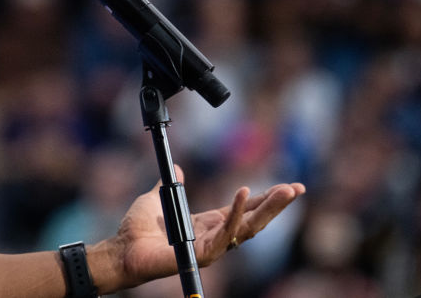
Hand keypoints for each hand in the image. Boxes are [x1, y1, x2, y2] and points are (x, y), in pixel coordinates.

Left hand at [111, 167, 304, 288]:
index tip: (285, 187)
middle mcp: (214, 235)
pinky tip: (244, 193)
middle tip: (297, 188)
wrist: (123, 248)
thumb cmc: (138, 228)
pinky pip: (225, 231)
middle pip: (254, 219)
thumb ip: (170, 184)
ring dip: (269, 209)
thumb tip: (176, 168)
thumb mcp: (158, 198)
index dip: (263, 199)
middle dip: (277, 205)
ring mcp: (212, 245)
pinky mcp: (204, 252)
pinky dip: (236, 212)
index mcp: (208, 222)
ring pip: (248, 227)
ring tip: (286, 191)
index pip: (243, 210)